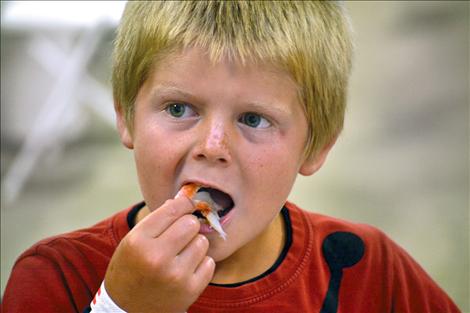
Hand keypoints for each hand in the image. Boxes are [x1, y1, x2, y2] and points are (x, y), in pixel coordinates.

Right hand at [104, 195, 214, 312]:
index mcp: (139, 242)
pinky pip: (209, 262)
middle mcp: (157, 258)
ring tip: (180, 256)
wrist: (128, 310)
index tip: (188, 203)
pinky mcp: (190, 290)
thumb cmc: (131, 269)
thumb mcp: (133, 241)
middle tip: (179, 235)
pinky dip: (201, 264)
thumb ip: (157, 220)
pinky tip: (186, 269)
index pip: (172, 210)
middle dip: (188, 226)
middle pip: (191, 223)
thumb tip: (185, 198)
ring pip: (202, 242)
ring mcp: (175, 275)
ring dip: (194, 245)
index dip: (184, 203)